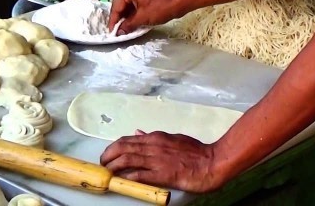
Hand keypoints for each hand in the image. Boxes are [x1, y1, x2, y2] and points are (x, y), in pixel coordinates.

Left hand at [100, 131, 225, 192]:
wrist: (211, 163)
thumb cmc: (197, 152)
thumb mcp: (174, 138)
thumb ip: (155, 138)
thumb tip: (138, 133)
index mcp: (156, 138)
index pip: (128, 140)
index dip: (114, 147)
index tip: (109, 154)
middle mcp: (153, 146)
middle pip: (122, 147)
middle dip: (108, 155)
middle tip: (103, 164)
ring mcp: (156, 160)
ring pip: (126, 159)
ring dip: (113, 166)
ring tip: (107, 172)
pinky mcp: (161, 174)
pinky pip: (138, 174)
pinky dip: (126, 177)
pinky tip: (120, 180)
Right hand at [108, 0, 179, 34]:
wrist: (179, 2)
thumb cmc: (160, 7)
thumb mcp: (142, 18)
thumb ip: (128, 25)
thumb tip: (119, 32)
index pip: (116, 6)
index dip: (113, 21)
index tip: (111, 32)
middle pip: (121, 5)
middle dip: (119, 19)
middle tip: (116, 32)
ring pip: (128, 6)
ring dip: (126, 17)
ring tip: (122, 30)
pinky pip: (135, 5)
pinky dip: (133, 14)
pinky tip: (131, 24)